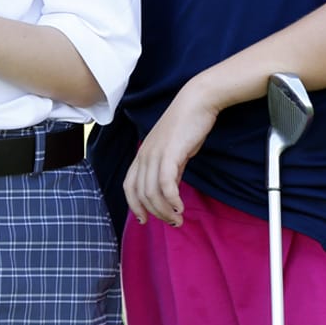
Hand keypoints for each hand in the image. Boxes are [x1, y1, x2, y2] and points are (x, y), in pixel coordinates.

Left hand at [123, 82, 219, 226]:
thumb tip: (170, 192)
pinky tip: (181, 208)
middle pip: (140, 194)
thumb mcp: (173, 151)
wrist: (196, 102)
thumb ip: (169, 170)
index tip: (145, 220)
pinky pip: (165, 184)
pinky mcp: (169, 153)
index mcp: (142, 154)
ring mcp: (155, 154)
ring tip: (178, 219)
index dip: (134, 206)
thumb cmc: (187, 126)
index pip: (129, 186)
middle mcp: (144, 155)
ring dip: (165, 211)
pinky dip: (172, 200)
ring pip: (151, 192)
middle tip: (173, 223)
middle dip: (155, 213)